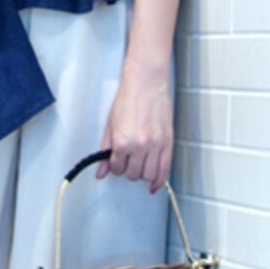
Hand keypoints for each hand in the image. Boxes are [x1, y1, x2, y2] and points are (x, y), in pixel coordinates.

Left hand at [97, 61, 173, 192]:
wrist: (146, 83)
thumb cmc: (127, 100)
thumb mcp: (110, 125)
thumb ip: (105, 151)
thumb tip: (100, 173)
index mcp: (122, 142)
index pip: (117, 169)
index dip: (115, 166)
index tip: (117, 159)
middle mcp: (140, 146)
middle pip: (133, 175)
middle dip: (129, 170)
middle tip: (128, 159)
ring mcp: (156, 145)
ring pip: (148, 176)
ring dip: (143, 174)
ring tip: (141, 163)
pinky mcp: (168, 143)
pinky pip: (165, 170)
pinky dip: (159, 181)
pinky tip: (154, 185)